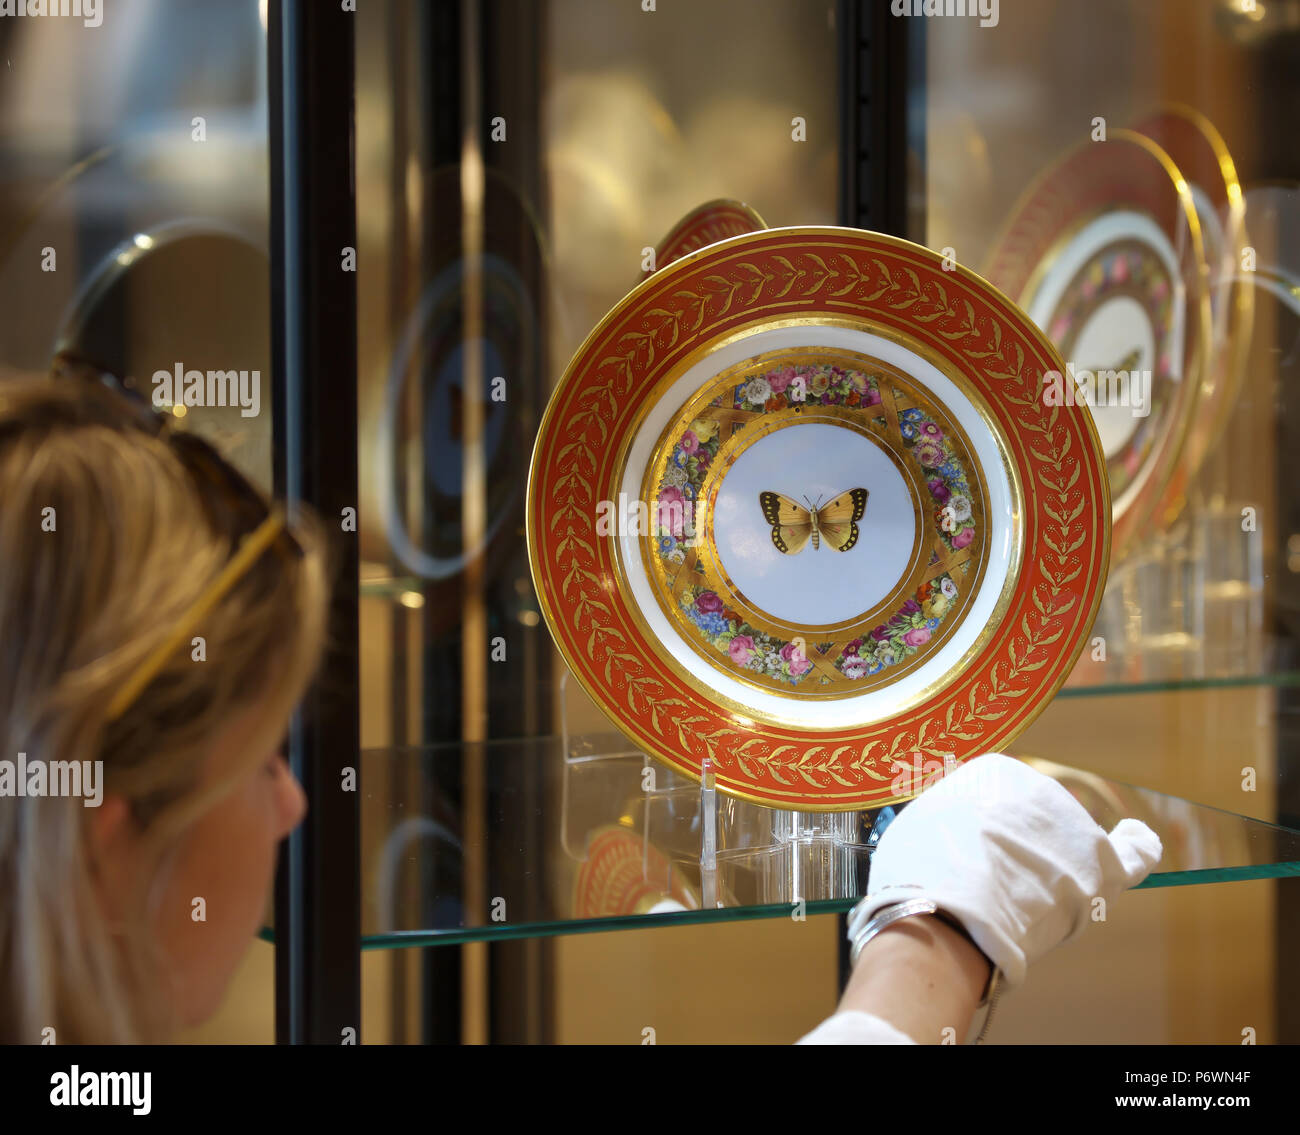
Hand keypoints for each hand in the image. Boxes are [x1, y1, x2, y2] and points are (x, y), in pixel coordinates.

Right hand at [848, 753, 1161, 987]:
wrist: (951, 910)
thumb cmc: (922, 872)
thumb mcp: (918, 828)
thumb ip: (946, 826)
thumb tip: (951, 840)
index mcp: (994, 773)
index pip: (997, 807)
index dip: (982, 842)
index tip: (965, 867)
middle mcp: (1040, 789)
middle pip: (1035, 830)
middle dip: (1016, 858)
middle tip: (987, 894)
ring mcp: (1075, 827)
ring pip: (1067, 855)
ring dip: (1051, 876)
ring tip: (1020, 908)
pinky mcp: (1103, 867)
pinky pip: (1134, 854)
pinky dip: (1138, 846)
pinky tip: (1139, 836)